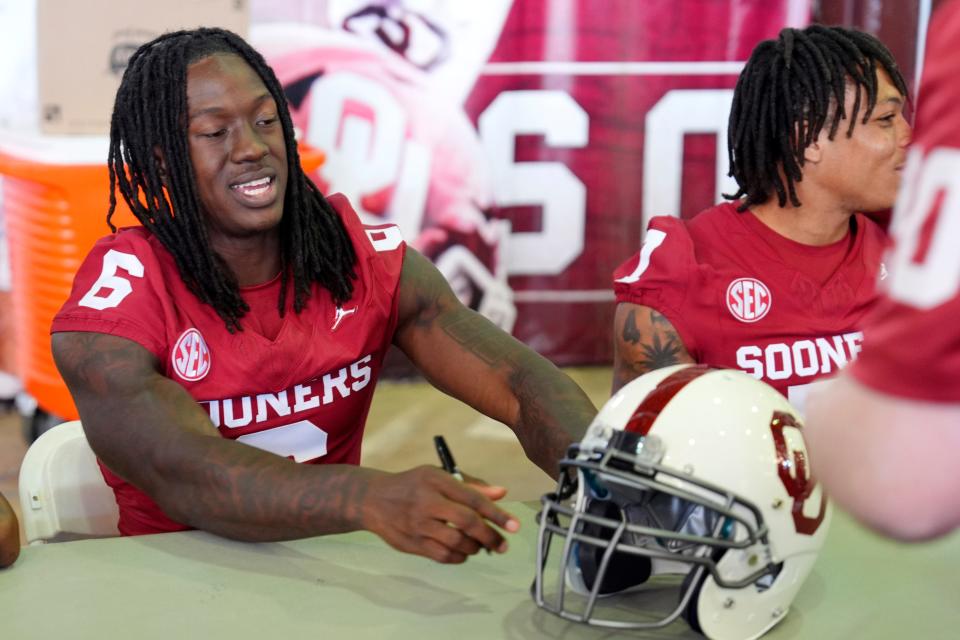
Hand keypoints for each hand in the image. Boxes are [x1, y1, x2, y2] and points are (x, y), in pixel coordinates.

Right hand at [361, 466, 519, 563]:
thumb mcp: (438, 475)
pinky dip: (458, 557)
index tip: (514, 526)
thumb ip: (470, 485)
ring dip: (474, 547)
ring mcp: (417, 525)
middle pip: (466, 522)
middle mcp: (426, 502)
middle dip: (490, 536)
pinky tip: (463, 552)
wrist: (373, 499)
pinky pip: (442, 556)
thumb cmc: (413, 485)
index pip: (473, 498)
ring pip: (456, 542)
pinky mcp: (411, 544)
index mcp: (436, 480)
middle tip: (502, 544)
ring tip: (479, 545)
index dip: (497, 513)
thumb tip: (501, 494)